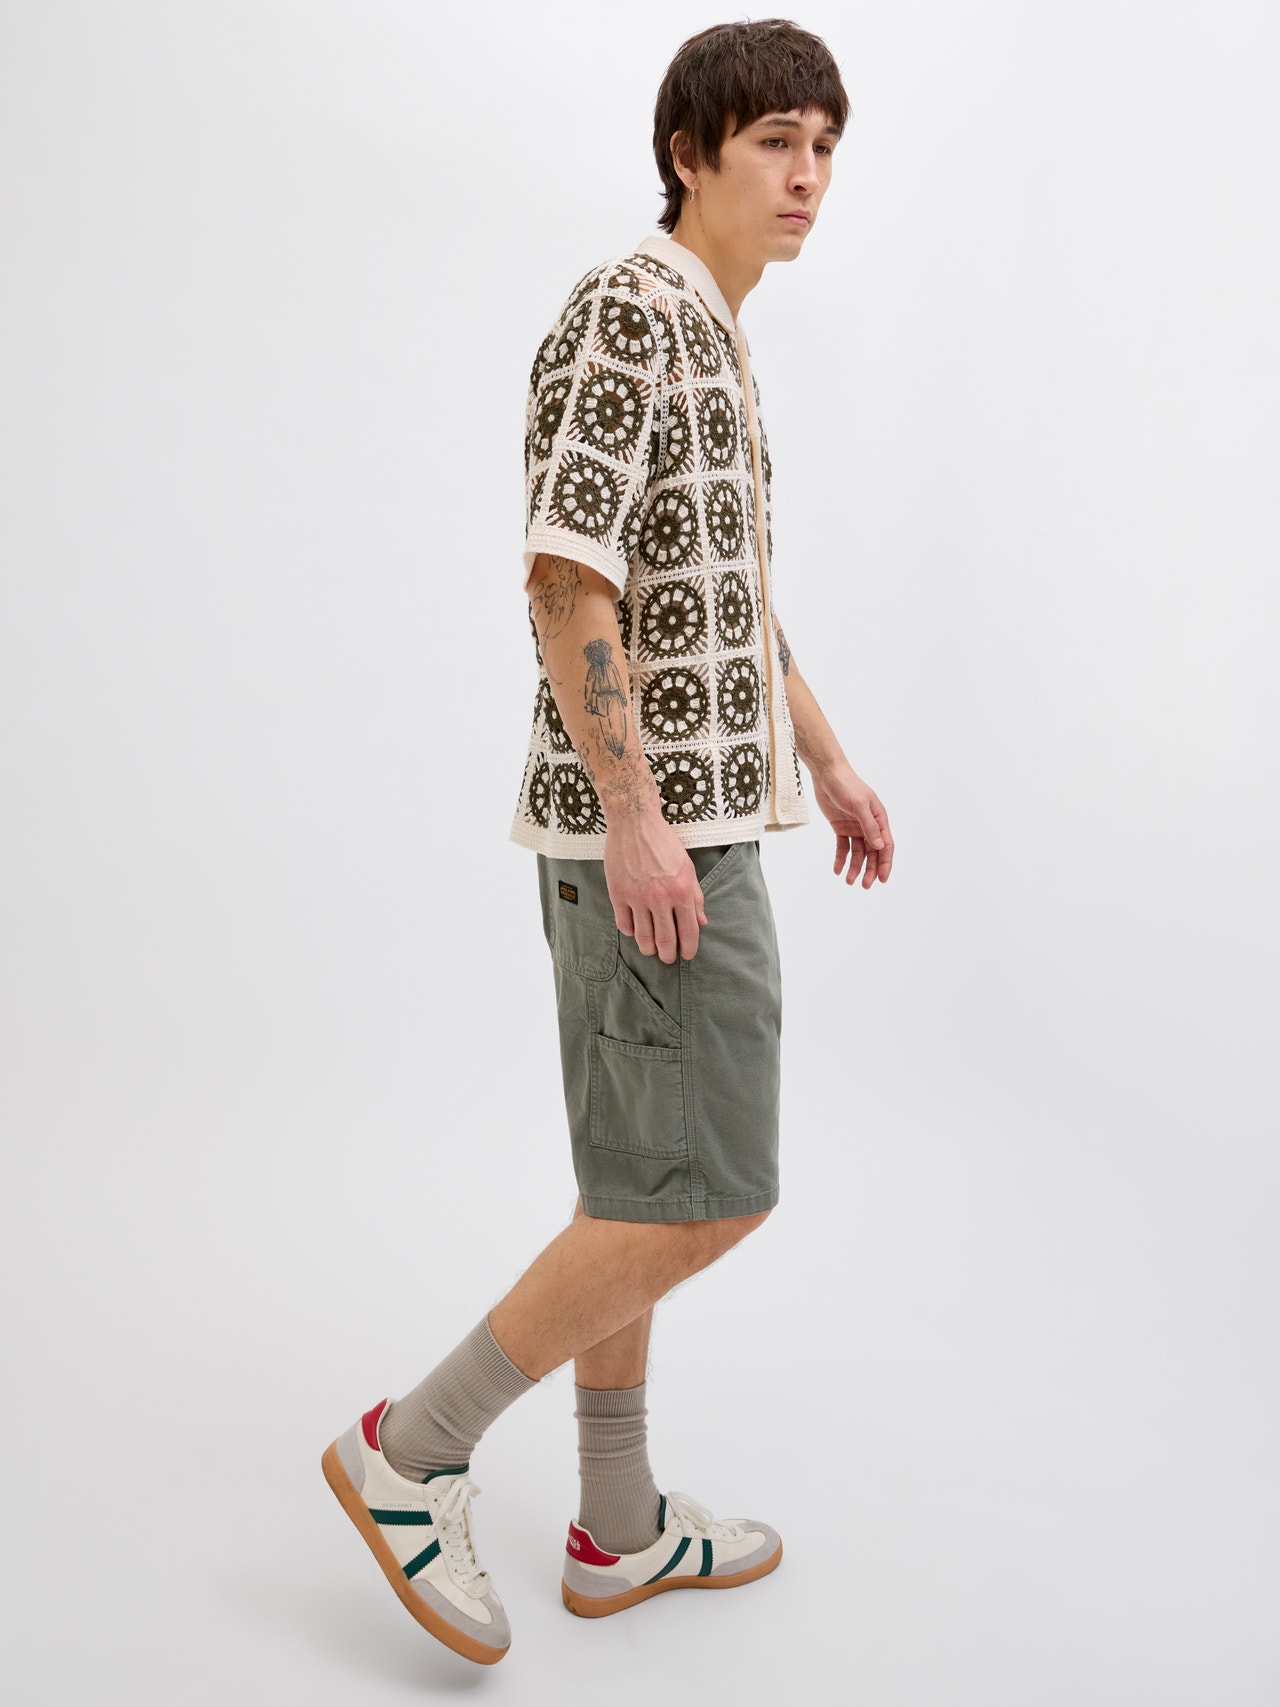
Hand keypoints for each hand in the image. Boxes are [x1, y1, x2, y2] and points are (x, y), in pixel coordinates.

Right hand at [603, 806, 706, 961]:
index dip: (689, 948)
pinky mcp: (618, 894)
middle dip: (668, 955)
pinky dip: (630, 932)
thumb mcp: (687, 868)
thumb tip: (702, 921)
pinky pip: (624, 924)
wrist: (635, 824)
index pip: (688, 931)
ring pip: (643, 937)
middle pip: (665, 940)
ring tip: (651, 949)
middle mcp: (660, 898)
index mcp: (681, 891)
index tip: (687, 954)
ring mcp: (637, 897)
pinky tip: (635, 929)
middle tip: (668, 958)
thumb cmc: (664, 843)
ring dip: (648, 948)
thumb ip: (695, 896)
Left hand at [810, 760, 893, 887]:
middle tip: (864, 885)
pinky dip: (841, 858)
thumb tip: (880, 847)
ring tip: (849, 881)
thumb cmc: (846, 785)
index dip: (885, 863)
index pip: (886, 845)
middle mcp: (869, 824)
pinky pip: (843, 846)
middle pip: (873, 852)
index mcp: (879, 818)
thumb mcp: (858, 806)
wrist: (826, 774)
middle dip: (870, 869)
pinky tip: (837, 870)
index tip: (882, 879)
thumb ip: (869, 826)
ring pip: (858, 852)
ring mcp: (855, 826)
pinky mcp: (841, 827)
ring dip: (855, 867)